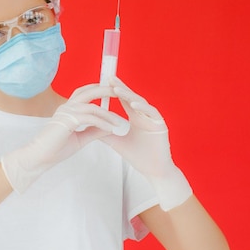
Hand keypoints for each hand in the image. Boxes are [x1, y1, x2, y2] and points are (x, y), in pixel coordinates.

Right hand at [1, 83, 127, 192]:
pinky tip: (111, 129)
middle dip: (105, 90)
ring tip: (119, 121)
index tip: (111, 90)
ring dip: (108, 114)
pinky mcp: (67, 121)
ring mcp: (66, 113)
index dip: (97, 89)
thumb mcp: (80, 139)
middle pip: (88, 92)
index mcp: (67, 109)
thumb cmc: (55, 149)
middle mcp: (66, 107)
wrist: (39, 157)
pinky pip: (90, 118)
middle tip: (119, 91)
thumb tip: (109, 128)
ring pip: (92, 106)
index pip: (83, 93)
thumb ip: (93, 131)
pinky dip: (102, 123)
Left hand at [102, 77, 192, 209]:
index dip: (115, 91)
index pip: (124, 100)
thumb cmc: (139, 157)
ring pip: (140, 103)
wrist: (154, 171)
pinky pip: (151, 113)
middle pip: (131, 98)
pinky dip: (142, 108)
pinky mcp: (160, 124)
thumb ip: (104, 133)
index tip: (104, 82)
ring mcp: (153, 119)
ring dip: (129, 96)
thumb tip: (89, 126)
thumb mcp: (117, 142)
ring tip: (117, 90)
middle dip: (120, 88)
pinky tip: (133, 104)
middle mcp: (145, 115)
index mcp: (136, 117)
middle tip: (109, 78)